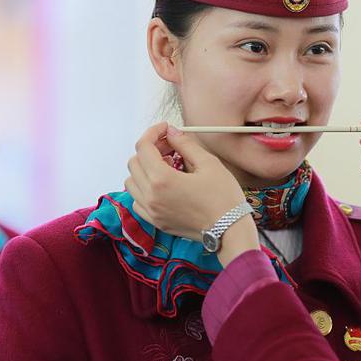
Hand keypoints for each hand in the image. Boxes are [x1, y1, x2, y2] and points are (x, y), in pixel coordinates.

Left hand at [125, 123, 257, 265]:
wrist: (229, 231)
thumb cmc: (223, 199)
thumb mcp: (209, 164)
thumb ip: (186, 145)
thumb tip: (172, 133)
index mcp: (162, 180)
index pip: (143, 147)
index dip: (153, 132)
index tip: (165, 129)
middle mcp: (151, 196)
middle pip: (134, 162)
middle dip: (150, 150)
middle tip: (170, 147)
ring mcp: (151, 211)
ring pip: (131, 181)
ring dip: (144, 169)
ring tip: (166, 167)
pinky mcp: (156, 222)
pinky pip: (137, 201)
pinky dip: (143, 189)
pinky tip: (162, 186)